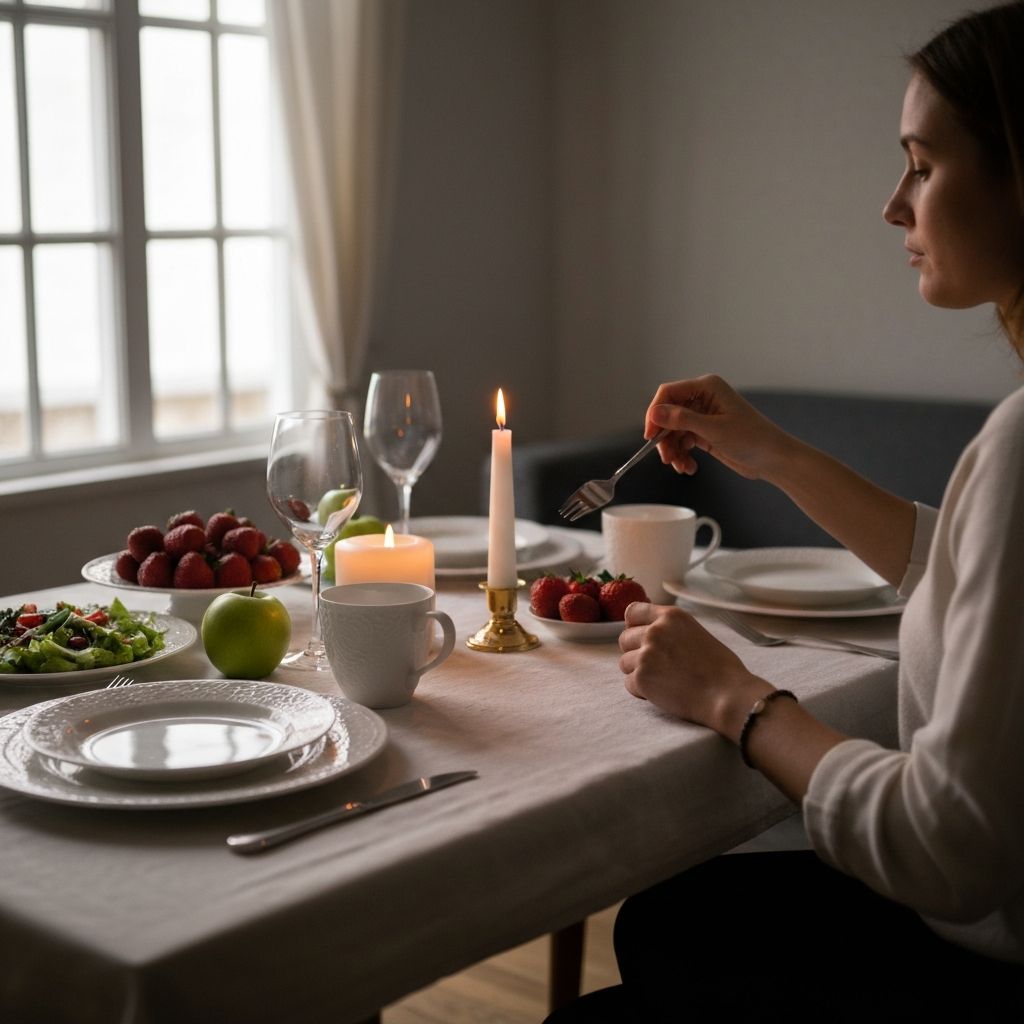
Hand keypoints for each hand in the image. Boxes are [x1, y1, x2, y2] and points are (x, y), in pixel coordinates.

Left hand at [619, 602, 766, 735]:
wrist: (728, 695)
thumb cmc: (721, 668)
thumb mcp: (696, 632)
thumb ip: (670, 630)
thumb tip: (648, 631)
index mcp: (671, 616)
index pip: (633, 611)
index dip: (634, 626)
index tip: (642, 639)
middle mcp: (655, 631)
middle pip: (624, 639)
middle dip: (635, 653)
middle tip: (656, 666)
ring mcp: (646, 654)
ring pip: (624, 662)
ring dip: (638, 673)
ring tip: (663, 680)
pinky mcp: (641, 678)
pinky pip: (629, 683)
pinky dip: (641, 691)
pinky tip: (663, 692)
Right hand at [644, 374, 793, 479]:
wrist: (773, 459)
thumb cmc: (752, 438)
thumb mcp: (714, 430)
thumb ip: (682, 420)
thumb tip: (654, 414)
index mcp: (707, 387)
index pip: (668, 393)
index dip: (655, 413)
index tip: (650, 435)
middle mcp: (703, 398)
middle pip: (668, 415)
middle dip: (665, 438)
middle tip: (666, 458)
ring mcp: (703, 416)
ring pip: (674, 431)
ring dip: (673, 450)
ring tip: (681, 466)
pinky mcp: (705, 433)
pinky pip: (683, 442)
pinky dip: (682, 456)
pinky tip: (689, 467)